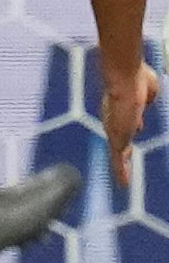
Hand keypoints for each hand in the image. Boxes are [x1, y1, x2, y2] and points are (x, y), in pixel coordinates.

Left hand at [105, 62, 157, 191]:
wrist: (126, 79)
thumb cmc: (137, 78)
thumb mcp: (149, 90)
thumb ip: (146, 98)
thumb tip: (145, 102)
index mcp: (122, 108)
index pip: (126, 122)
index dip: (131, 127)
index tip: (136, 131)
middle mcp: (115, 121)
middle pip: (119, 139)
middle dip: (123, 150)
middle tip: (125, 160)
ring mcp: (114, 132)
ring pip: (117, 153)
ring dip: (121, 166)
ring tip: (122, 180)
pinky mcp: (116, 139)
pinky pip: (117, 160)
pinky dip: (121, 172)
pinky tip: (123, 183)